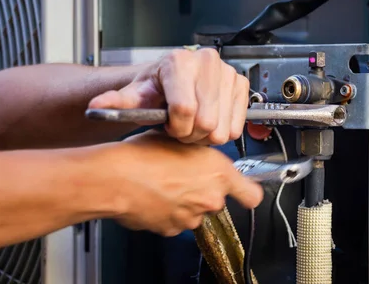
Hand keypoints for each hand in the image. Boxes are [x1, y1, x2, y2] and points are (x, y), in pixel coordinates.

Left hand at [88, 48, 249, 144]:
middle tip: (180, 128)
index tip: (168, 127)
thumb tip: (96, 107)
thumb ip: (115, 102)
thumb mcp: (133, 96)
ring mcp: (227, 72)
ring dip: (206, 135)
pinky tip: (209, 120)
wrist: (170, 81)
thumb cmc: (154, 89)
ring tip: (192, 124)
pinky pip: (237, 125)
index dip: (175, 127)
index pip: (184, 108)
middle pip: (206, 121)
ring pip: (223, 127)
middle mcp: (206, 62)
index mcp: (178, 62)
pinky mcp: (240, 84)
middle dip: (190, 134)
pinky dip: (222, 131)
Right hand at [100, 131, 262, 235]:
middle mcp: (211, 198)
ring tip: (163, 184)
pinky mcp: (172, 229)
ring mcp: (192, 216)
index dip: (247, 191)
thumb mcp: (180, 140)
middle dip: (203, 191)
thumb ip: (199, 151)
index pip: (252, 194)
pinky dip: (167, 212)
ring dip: (184, 202)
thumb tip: (198, 151)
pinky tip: (154, 195)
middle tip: (183, 176)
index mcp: (219, 173)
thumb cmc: (143, 154)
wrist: (116, 177)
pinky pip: (175, 221)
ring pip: (195, 211)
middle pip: (217, 200)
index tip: (245, 189)